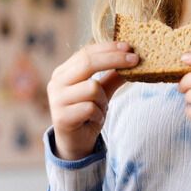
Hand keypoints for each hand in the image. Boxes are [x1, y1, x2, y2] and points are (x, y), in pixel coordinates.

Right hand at [47, 41, 138, 159]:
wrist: (74, 144)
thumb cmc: (87, 114)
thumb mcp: (102, 92)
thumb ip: (112, 76)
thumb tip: (132, 59)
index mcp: (64, 72)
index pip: (86, 52)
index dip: (108, 48)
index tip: (129, 47)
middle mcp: (56, 82)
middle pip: (87, 63)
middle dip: (114, 60)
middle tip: (135, 59)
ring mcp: (57, 100)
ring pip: (92, 88)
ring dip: (103, 100)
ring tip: (100, 109)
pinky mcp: (61, 117)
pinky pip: (90, 108)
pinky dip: (98, 114)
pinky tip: (94, 120)